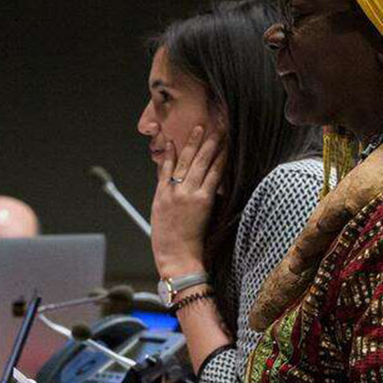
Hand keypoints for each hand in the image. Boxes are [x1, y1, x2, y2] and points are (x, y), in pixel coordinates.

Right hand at [150, 125, 224, 278]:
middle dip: (194, 141)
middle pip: (185, 159)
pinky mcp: (202, 201)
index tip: (177, 138)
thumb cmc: (167, 240)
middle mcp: (174, 190)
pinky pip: (212, 177)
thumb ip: (164, 195)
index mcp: (161, 193)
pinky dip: (217, 163)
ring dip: (209, 146)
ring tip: (216, 133)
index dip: (174, 150)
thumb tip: (169, 183)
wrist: (175, 256)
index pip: (167, 165)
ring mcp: (188, 194)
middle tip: (202, 125)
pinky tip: (223, 153)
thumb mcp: (158, 214)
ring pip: (200, 164)